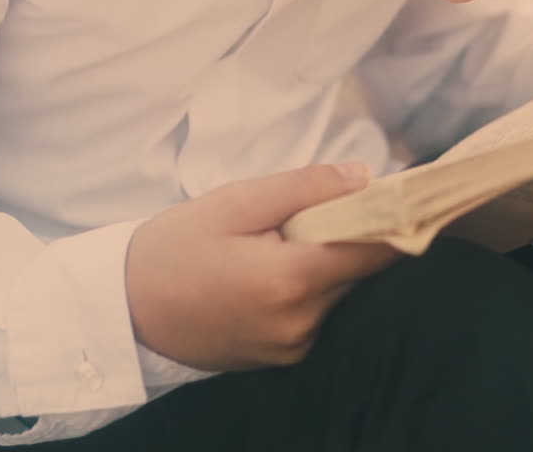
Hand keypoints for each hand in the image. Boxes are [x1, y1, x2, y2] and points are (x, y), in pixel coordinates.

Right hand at [125, 163, 395, 370]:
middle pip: (357, 268)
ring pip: (337, 288)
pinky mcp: (283, 356)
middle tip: (318, 200)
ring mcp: (294, 346)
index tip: (406, 191)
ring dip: (326, 258)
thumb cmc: (175, 247)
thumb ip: (303, 187)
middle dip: (349, 231)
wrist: (125, 311)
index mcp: (291, 281)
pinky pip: (316, 309)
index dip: (395, 218)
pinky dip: (308, 282)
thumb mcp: (235, 202)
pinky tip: (270, 264)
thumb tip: (364, 177)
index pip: (374, 250)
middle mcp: (302, 322)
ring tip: (281, 234)